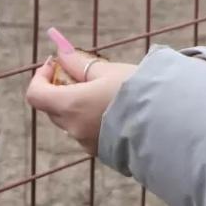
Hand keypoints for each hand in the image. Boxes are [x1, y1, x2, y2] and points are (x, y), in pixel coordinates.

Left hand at [25, 28, 137, 154]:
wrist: (170, 125)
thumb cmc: (138, 92)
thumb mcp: (108, 71)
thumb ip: (79, 63)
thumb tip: (62, 53)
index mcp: (70, 106)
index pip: (35, 94)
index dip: (40, 77)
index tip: (56, 64)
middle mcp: (73, 128)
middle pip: (52, 107)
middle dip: (61, 89)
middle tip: (82, 73)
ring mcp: (87, 143)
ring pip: (71, 120)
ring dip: (78, 105)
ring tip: (105, 92)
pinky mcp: (102, 152)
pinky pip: (87, 132)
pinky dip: (92, 119)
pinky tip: (115, 110)